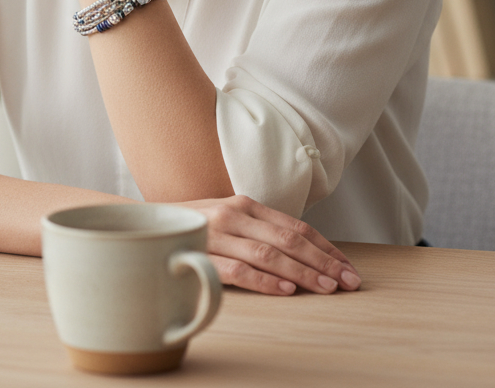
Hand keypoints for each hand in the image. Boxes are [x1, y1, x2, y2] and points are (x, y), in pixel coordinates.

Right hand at [179, 195, 361, 295]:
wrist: (145, 225)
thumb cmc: (193, 226)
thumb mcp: (228, 219)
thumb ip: (258, 229)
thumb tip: (304, 251)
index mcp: (245, 205)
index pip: (296, 226)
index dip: (326, 247)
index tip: (348, 267)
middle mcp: (233, 215)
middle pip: (289, 240)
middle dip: (324, 262)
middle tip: (349, 282)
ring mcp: (216, 235)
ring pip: (269, 255)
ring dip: (303, 273)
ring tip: (327, 287)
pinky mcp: (200, 255)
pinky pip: (238, 270)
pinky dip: (265, 280)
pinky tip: (286, 289)